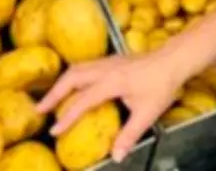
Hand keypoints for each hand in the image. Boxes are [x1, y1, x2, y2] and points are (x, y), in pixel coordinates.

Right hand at [36, 49, 184, 161]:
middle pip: (72, 76)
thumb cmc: (162, 84)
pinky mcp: (113, 59)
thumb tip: (115, 157)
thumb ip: (129, 135)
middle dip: (54, 93)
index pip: (83, 99)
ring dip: (62, 83)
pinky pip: (86, 66)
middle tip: (40, 109)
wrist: (175, 58)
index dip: (67, 116)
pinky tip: (73, 87)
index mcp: (113, 81)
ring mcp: (109, 61)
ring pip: (78, 68)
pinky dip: (73, 77)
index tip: (54, 131)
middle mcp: (106, 67)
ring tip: (50, 99)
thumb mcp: (147, 113)